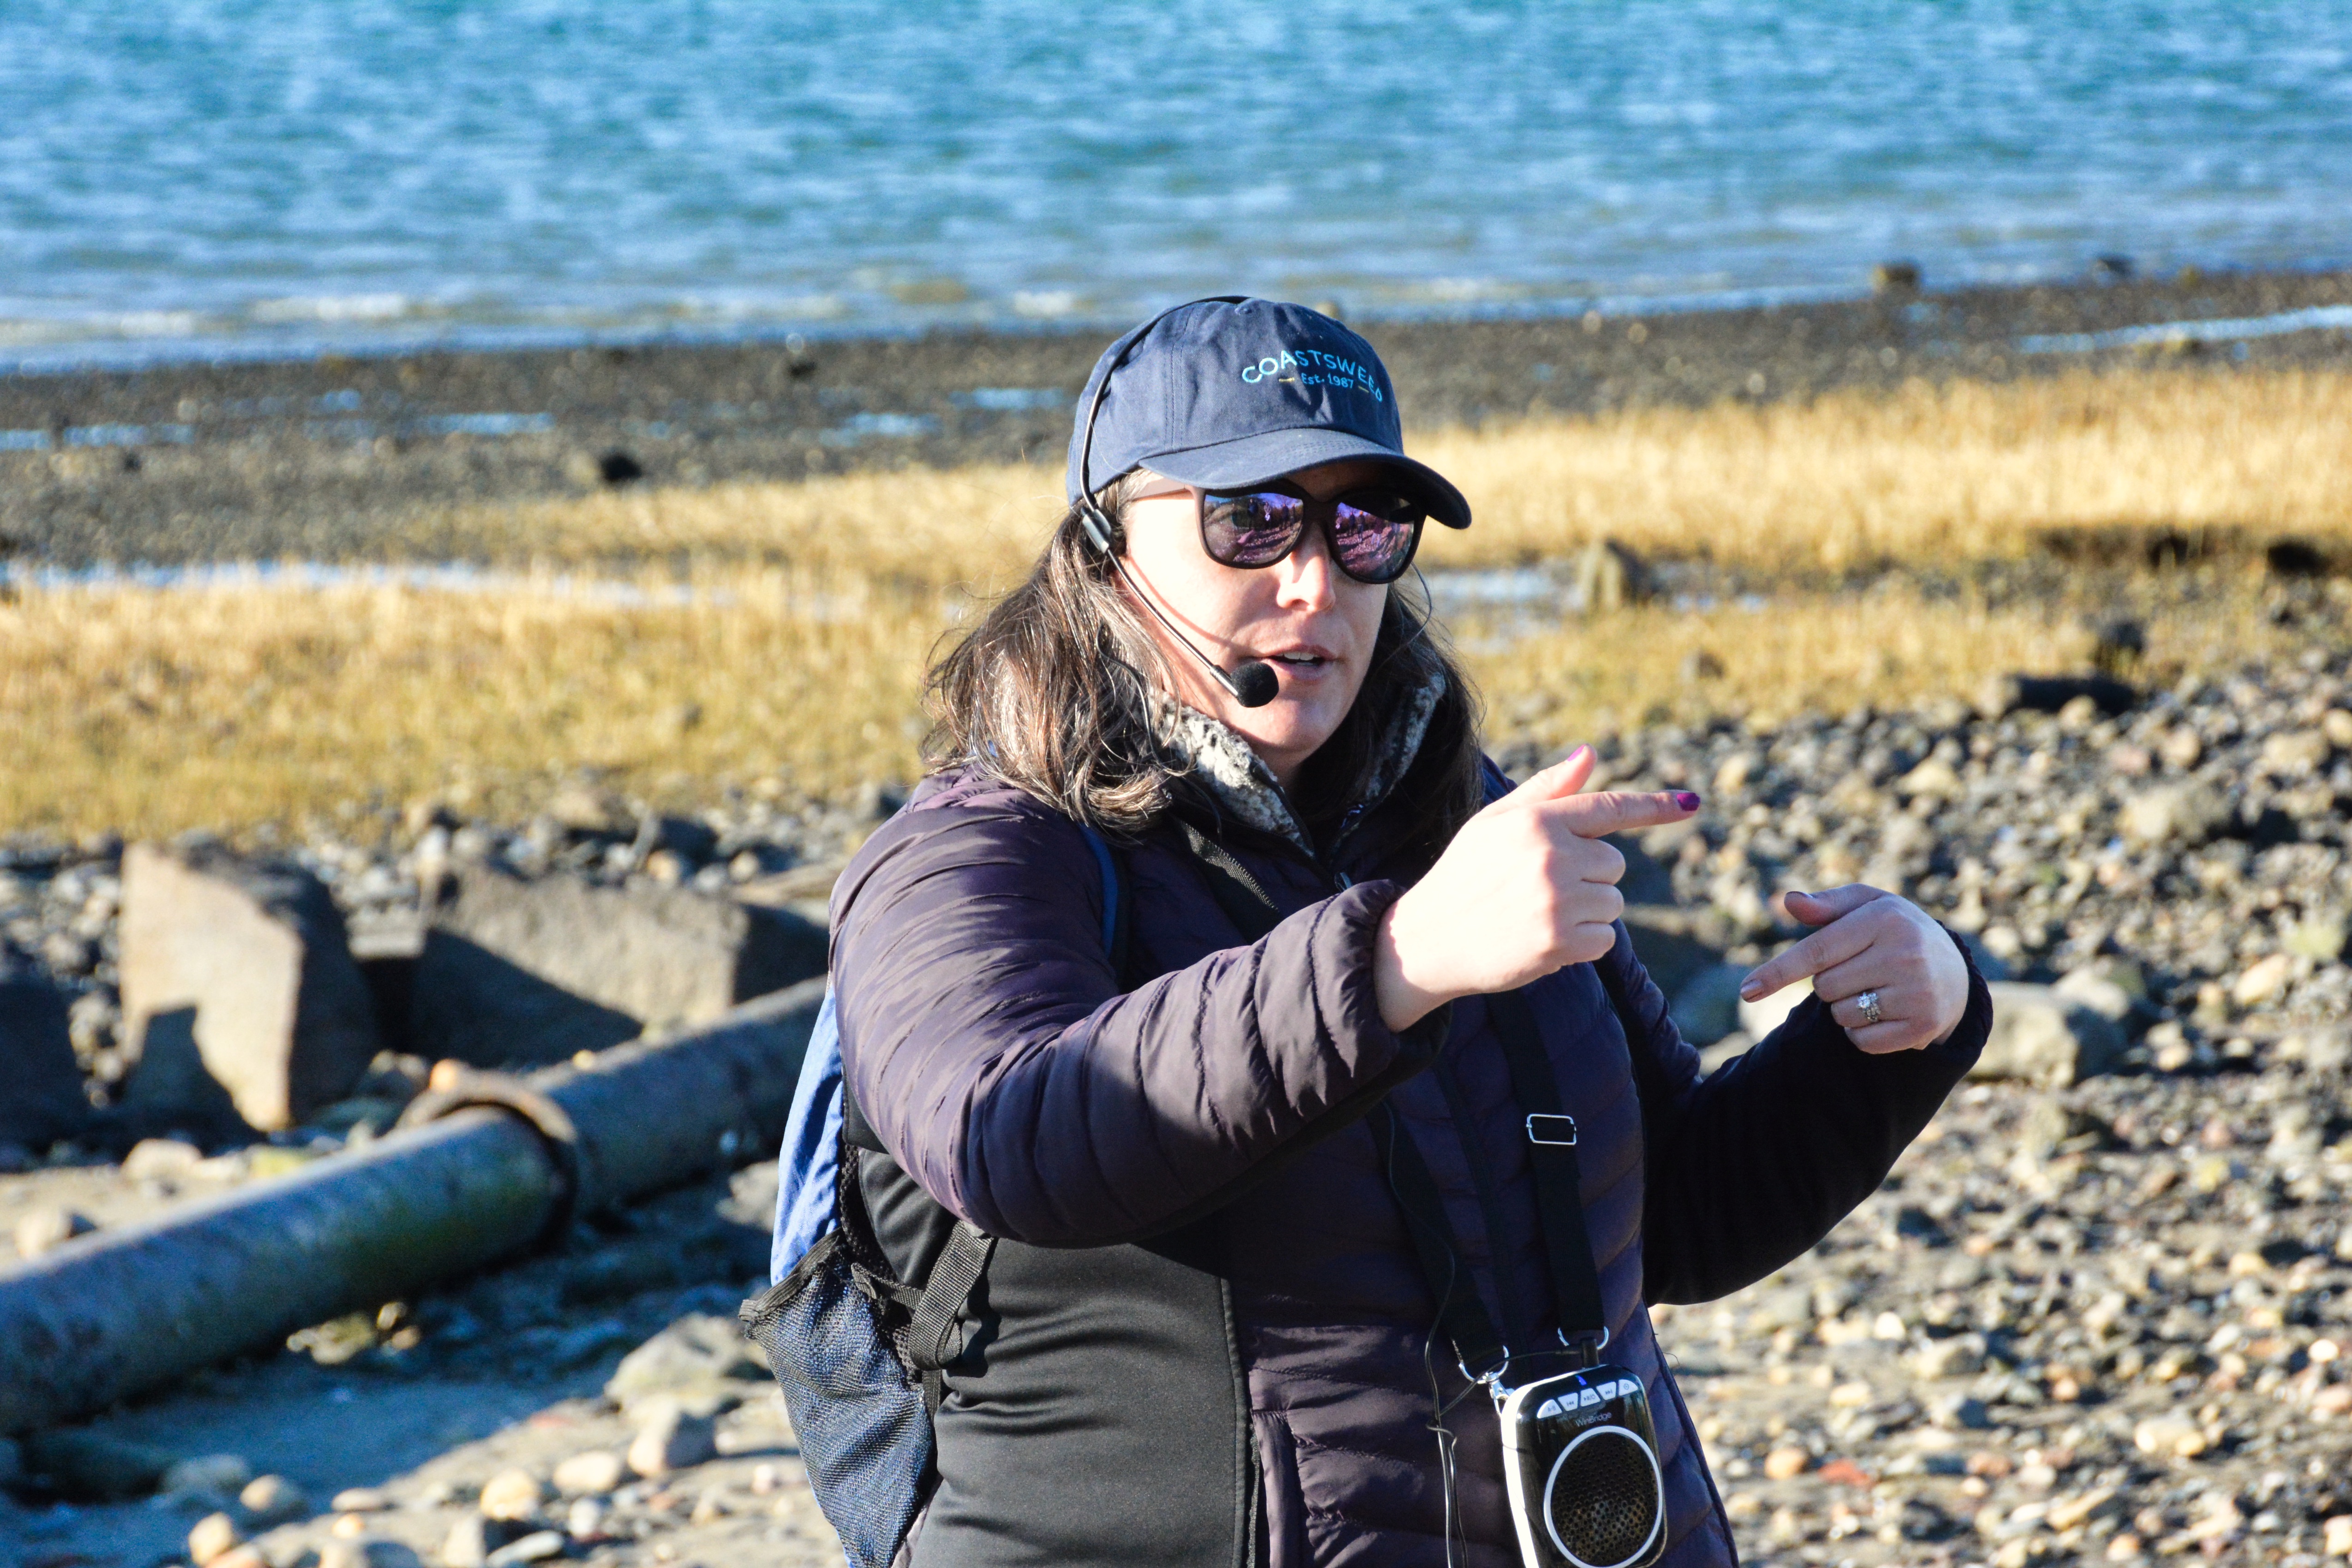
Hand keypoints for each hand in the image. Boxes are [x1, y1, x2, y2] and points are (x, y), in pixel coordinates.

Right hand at [1373, 746, 1700, 1030]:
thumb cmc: (1463, 875)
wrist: (1425, 940)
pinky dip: (1583, 944)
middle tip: (1541, 888)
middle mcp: (1550, 855)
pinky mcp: (1560, 941)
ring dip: (1586, 912)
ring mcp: (1557, 900)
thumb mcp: (1494, 822)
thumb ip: (1546, 790)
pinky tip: (1543, 940)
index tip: (1692, 803)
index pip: (1608, 808)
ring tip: (1536, 915)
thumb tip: (1590, 753)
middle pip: (1614, 864)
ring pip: (1612, 903)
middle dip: (1590, 876)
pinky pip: (1604, 939)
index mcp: (1536, 820)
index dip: (1654, 807)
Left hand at [1738, 886, 1969, 1053]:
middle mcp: (1905, 955)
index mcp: (1885, 919)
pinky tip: (1885, 1012)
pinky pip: (1862, 1041)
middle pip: (1824, 986)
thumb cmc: (1895, 932)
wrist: (1955, 972)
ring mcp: (1917, 993)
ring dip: (1845, 1007)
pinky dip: (1861, 1032)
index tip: (1747, 990)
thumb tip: (1788, 901)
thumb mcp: (1866, 906)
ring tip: (1876, 989)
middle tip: (1860, 969)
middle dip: (1829, 982)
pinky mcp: (1923, 1026)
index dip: (1778, 972)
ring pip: (1841, 1015)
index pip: (1817, 951)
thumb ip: (1826, 905)